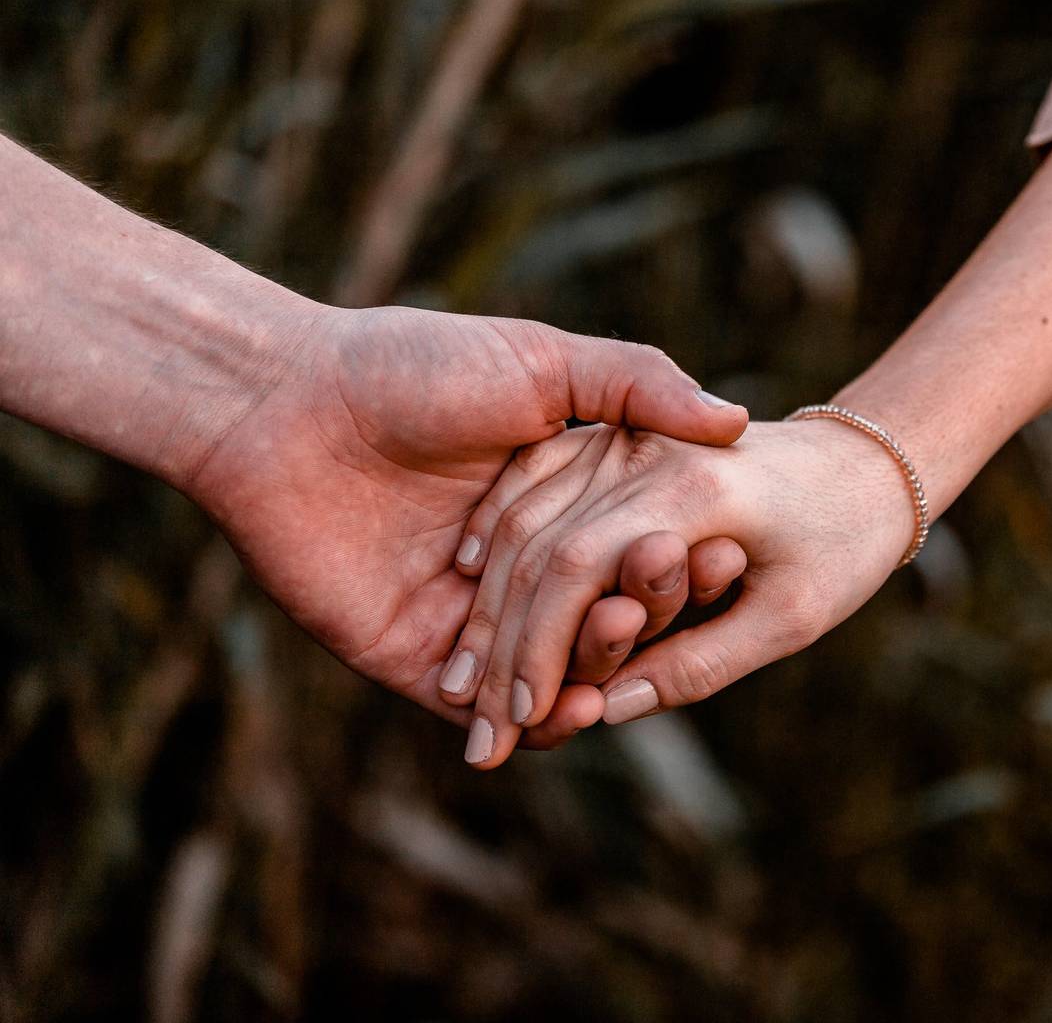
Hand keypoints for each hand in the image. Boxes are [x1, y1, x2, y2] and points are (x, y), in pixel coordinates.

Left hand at [185, 304, 749, 746]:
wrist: (284, 404)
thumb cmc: (413, 367)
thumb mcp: (546, 361)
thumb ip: (640, 386)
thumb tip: (737, 421)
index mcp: (556, 498)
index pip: (634, 548)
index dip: (678, 560)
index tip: (722, 556)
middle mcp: (516, 563)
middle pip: (599, 615)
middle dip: (640, 619)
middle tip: (661, 599)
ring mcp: (467, 616)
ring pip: (548, 670)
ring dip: (593, 673)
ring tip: (620, 661)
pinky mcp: (412, 658)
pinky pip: (481, 709)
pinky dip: (530, 721)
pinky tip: (570, 710)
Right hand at [455, 419, 914, 767]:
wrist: (869, 463)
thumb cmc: (845, 547)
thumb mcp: (790, 619)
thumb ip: (701, 664)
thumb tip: (609, 711)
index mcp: (690, 491)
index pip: (576, 570)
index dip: (537, 650)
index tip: (516, 721)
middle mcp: (647, 451)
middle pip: (538, 546)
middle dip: (498, 644)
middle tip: (473, 729)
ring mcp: (627, 433)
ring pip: (525, 513)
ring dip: (485, 597)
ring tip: (457, 681)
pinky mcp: (618, 431)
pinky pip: (535, 477)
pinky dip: (496, 528)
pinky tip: (466, 579)